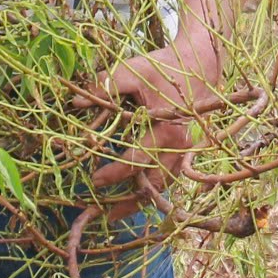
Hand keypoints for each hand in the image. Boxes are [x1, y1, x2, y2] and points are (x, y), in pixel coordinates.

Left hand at [88, 35, 223, 200]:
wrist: (201, 63)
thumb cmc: (165, 67)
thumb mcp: (134, 70)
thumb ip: (106, 86)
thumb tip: (76, 102)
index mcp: (168, 130)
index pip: (137, 161)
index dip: (114, 173)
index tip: (94, 180)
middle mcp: (181, 147)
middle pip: (154, 184)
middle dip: (128, 202)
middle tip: (102, 211)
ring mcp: (187, 151)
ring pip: (165, 186)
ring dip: (141, 201)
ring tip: (117, 214)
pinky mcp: (188, 151)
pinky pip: (171, 176)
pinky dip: (155, 189)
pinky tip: (138, 196)